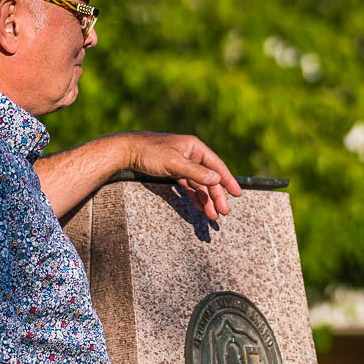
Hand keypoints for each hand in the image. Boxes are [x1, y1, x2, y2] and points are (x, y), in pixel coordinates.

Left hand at [123, 132, 242, 220]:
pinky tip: (200, 207)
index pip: (216, 165)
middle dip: (216, 196)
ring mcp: (183, 164)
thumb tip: (217, 180)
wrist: (126, 151)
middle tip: (223, 212)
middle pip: (209, 178)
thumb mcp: (174, 163)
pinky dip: (195, 197)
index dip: (228, 180)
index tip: (237, 193)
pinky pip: (189, 186)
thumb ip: (196, 172)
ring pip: (199, 184)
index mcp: (194, 147)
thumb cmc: (149, 152)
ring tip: (212, 215)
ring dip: (206, 200)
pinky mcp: (174, 172)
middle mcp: (191, 155)